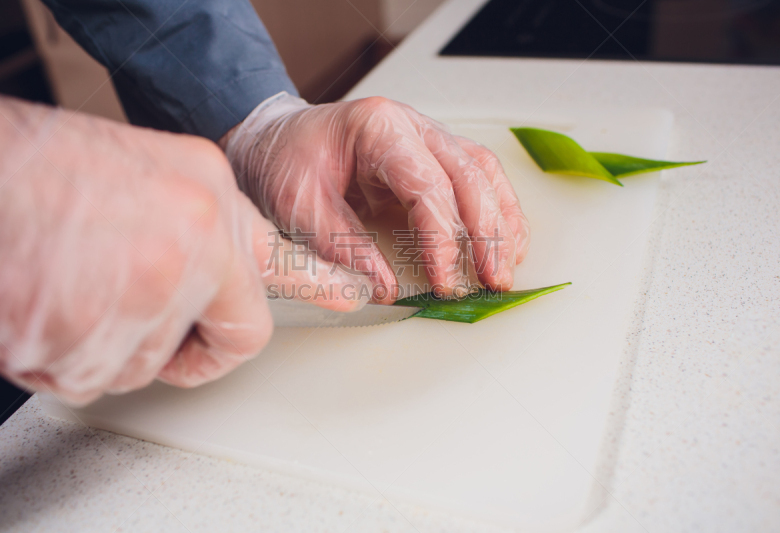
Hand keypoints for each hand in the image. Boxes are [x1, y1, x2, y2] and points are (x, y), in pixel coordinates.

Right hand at [0, 93, 367, 404]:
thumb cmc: (40, 171)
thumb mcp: (147, 173)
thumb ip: (195, 225)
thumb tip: (216, 272)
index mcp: (209, 197)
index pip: (285, 261)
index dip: (320, 283)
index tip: (350, 297)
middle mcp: (196, 246)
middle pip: (226, 336)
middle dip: (189, 342)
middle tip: (135, 307)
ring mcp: (152, 298)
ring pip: (150, 362)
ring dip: (109, 340)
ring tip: (70, 281)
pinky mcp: (97, 346)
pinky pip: (94, 377)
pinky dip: (64, 353)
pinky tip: (44, 300)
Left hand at [222, 93, 529, 302]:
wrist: (273, 139)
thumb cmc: (283, 161)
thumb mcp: (300, 207)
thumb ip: (342, 248)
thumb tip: (384, 289)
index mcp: (378, 128)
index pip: (428, 185)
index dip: (442, 238)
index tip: (445, 279)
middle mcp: (411, 126)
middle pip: (469, 176)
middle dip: (487, 233)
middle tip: (493, 278)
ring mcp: (425, 138)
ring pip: (482, 173)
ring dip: (501, 222)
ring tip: (506, 265)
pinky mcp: (429, 157)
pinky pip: (476, 178)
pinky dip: (495, 210)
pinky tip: (504, 240)